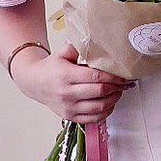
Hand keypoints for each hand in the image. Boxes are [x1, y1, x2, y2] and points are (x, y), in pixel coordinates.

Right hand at [13, 44, 133, 123]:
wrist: (34, 82)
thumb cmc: (51, 67)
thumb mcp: (63, 52)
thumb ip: (80, 46)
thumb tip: (99, 41)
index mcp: (66, 75)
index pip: (96, 77)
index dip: (113, 76)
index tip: (124, 74)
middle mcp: (67, 93)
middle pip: (100, 92)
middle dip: (117, 86)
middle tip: (126, 81)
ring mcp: (68, 108)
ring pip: (99, 107)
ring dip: (114, 99)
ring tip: (120, 90)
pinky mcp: (69, 117)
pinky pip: (93, 119)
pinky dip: (106, 111)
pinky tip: (110, 102)